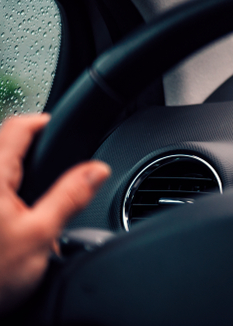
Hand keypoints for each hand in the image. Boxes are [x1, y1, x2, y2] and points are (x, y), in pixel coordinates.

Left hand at [0, 114, 109, 313]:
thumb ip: (69, 197)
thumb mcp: (40, 236)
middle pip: (4, 147)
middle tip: (52, 161)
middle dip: (29, 152)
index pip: (17, 127)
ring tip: (35, 192)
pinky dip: (9, 195)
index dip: (42, 122)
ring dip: (16, 175)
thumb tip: (96, 170)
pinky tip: (15, 219)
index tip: (58, 127)